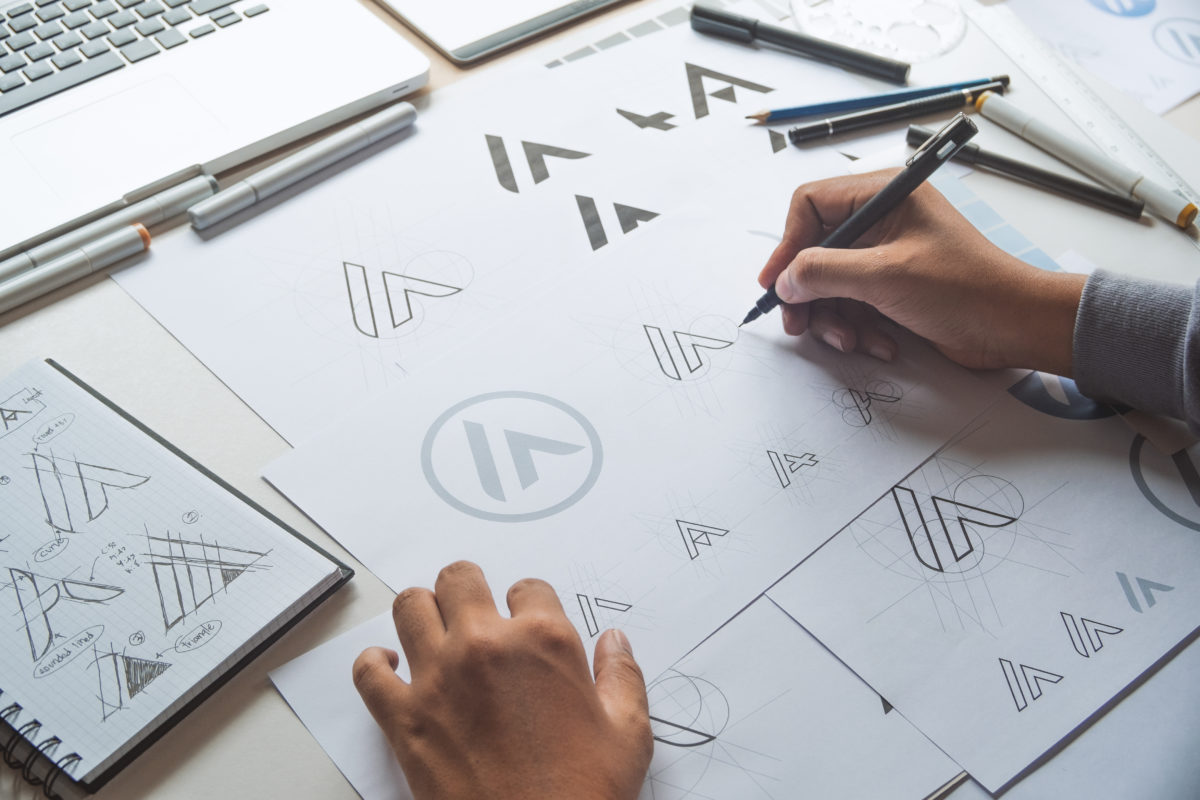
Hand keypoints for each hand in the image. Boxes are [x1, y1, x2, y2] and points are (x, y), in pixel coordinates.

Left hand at [352, 561, 652, 799]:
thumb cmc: (582, 795)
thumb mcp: (628, 734)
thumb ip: (623, 677)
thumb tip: (615, 642)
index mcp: (543, 642)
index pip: (529, 588)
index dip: (530, 603)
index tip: (528, 621)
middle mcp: (485, 647)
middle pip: (459, 579)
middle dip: (469, 587)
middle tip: (476, 607)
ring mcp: (438, 679)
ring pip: (410, 607)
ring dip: (423, 610)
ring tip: (435, 627)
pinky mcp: (403, 718)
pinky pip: (368, 671)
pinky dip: (374, 663)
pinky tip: (391, 667)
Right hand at [758, 170, 1087, 375]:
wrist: (1012, 326)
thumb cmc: (965, 288)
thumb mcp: (885, 276)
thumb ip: (825, 272)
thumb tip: (786, 279)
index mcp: (883, 195)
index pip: (811, 205)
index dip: (787, 244)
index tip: (777, 283)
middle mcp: (881, 220)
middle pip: (815, 251)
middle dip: (808, 292)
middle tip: (798, 323)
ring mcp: (886, 255)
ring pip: (830, 284)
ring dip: (834, 317)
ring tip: (851, 340)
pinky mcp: (891, 287)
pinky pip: (852, 305)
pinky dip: (857, 327)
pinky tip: (878, 343)